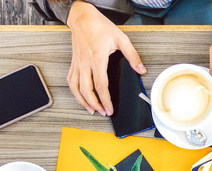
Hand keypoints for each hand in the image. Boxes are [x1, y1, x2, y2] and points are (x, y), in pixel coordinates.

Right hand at [66, 0, 145, 115]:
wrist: (82, 17)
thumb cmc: (99, 26)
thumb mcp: (121, 39)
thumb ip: (132, 56)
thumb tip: (141, 69)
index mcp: (97, 59)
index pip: (101, 85)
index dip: (106, 100)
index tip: (110, 109)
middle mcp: (85, 63)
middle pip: (86, 90)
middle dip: (94, 104)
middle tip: (103, 113)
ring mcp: (77, 63)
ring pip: (75, 88)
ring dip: (82, 101)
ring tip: (91, 109)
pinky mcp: (73, 62)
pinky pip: (70, 80)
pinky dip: (74, 91)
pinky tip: (80, 96)